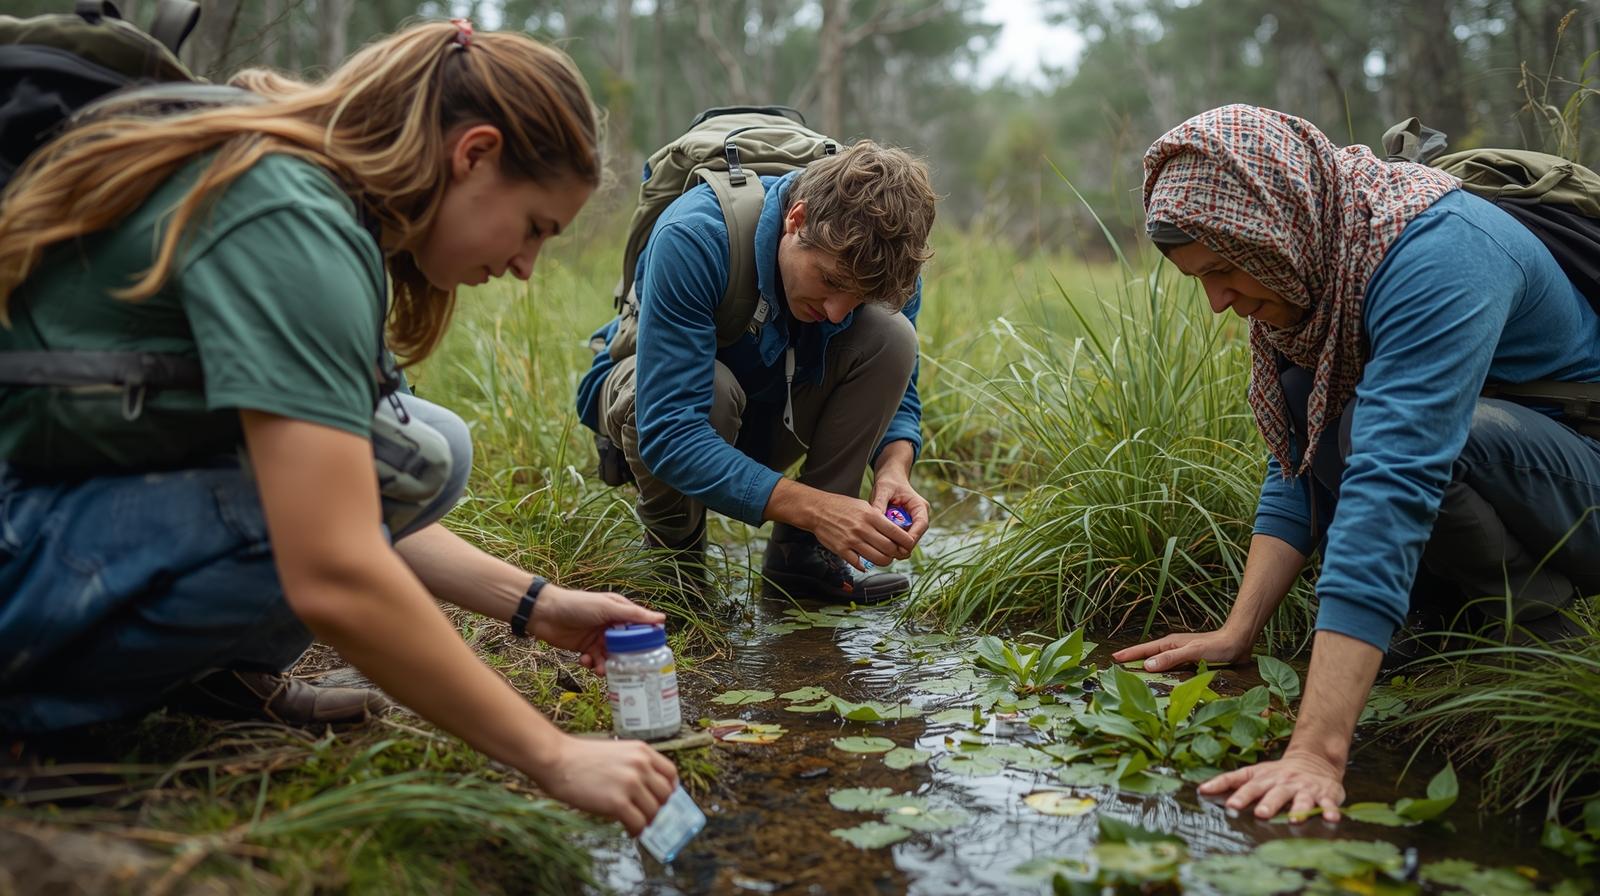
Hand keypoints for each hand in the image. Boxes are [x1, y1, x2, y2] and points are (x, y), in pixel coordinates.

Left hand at [530, 584, 665, 672]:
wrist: (544, 613)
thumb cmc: (577, 605)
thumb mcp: (607, 608)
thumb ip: (633, 615)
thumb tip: (661, 619)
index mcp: (620, 612)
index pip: (640, 628)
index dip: (647, 641)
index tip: (653, 655)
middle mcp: (611, 626)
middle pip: (626, 647)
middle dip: (626, 659)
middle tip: (626, 669)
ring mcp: (598, 638)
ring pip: (610, 657)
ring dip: (607, 665)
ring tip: (600, 670)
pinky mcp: (585, 649)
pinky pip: (595, 661)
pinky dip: (591, 664)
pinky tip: (585, 661)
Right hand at [532, 734, 678, 835]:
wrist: (556, 760)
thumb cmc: (580, 758)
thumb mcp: (616, 752)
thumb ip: (634, 766)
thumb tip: (647, 790)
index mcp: (642, 751)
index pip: (671, 773)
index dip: (668, 789)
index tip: (660, 798)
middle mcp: (641, 765)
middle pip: (665, 795)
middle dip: (657, 807)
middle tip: (645, 813)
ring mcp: (631, 784)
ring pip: (654, 812)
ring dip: (646, 820)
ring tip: (634, 822)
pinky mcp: (618, 803)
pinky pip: (639, 824)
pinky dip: (636, 830)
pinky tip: (627, 829)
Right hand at [808, 491, 915, 570]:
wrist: (817, 510)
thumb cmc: (842, 507)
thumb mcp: (864, 506)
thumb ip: (879, 518)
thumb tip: (896, 532)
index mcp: (871, 516)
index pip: (897, 533)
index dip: (907, 542)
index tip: (909, 546)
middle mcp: (863, 529)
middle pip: (890, 549)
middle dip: (898, 554)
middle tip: (898, 554)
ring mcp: (852, 540)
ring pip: (878, 559)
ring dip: (885, 561)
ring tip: (884, 558)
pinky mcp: (842, 550)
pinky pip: (859, 564)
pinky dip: (865, 566)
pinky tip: (866, 562)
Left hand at [868, 473, 930, 545]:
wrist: (890, 477)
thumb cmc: (889, 481)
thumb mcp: (883, 490)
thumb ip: (879, 504)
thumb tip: (874, 519)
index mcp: (919, 507)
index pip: (921, 525)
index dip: (911, 538)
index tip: (899, 546)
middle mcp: (919, 516)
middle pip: (915, 537)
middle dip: (902, 545)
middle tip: (886, 551)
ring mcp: (912, 522)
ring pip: (906, 540)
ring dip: (895, 543)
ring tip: (880, 547)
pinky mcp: (904, 526)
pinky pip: (899, 537)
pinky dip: (890, 540)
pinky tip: (879, 542)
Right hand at [1110, 628, 1251, 671]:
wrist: (1238, 642)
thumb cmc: (1217, 646)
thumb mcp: (1192, 653)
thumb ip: (1170, 659)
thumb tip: (1146, 666)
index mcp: (1170, 644)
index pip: (1144, 650)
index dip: (1129, 654)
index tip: (1114, 658)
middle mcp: (1173, 647)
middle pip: (1148, 654)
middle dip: (1133, 659)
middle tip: (1118, 667)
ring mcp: (1181, 653)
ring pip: (1158, 660)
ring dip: (1146, 665)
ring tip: (1133, 674)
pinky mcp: (1189, 660)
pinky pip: (1169, 666)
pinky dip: (1160, 671)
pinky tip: (1161, 678)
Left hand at [1198, 749, 1345, 820]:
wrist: (1315, 759)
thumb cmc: (1277, 773)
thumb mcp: (1254, 774)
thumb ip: (1229, 781)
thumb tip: (1202, 790)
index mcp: (1265, 778)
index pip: (1249, 785)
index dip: (1239, 794)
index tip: (1229, 805)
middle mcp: (1284, 783)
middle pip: (1275, 793)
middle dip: (1268, 803)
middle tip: (1260, 814)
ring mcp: (1305, 789)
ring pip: (1302, 799)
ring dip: (1298, 809)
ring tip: (1294, 819)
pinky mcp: (1325, 795)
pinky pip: (1329, 803)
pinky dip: (1330, 810)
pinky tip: (1331, 818)